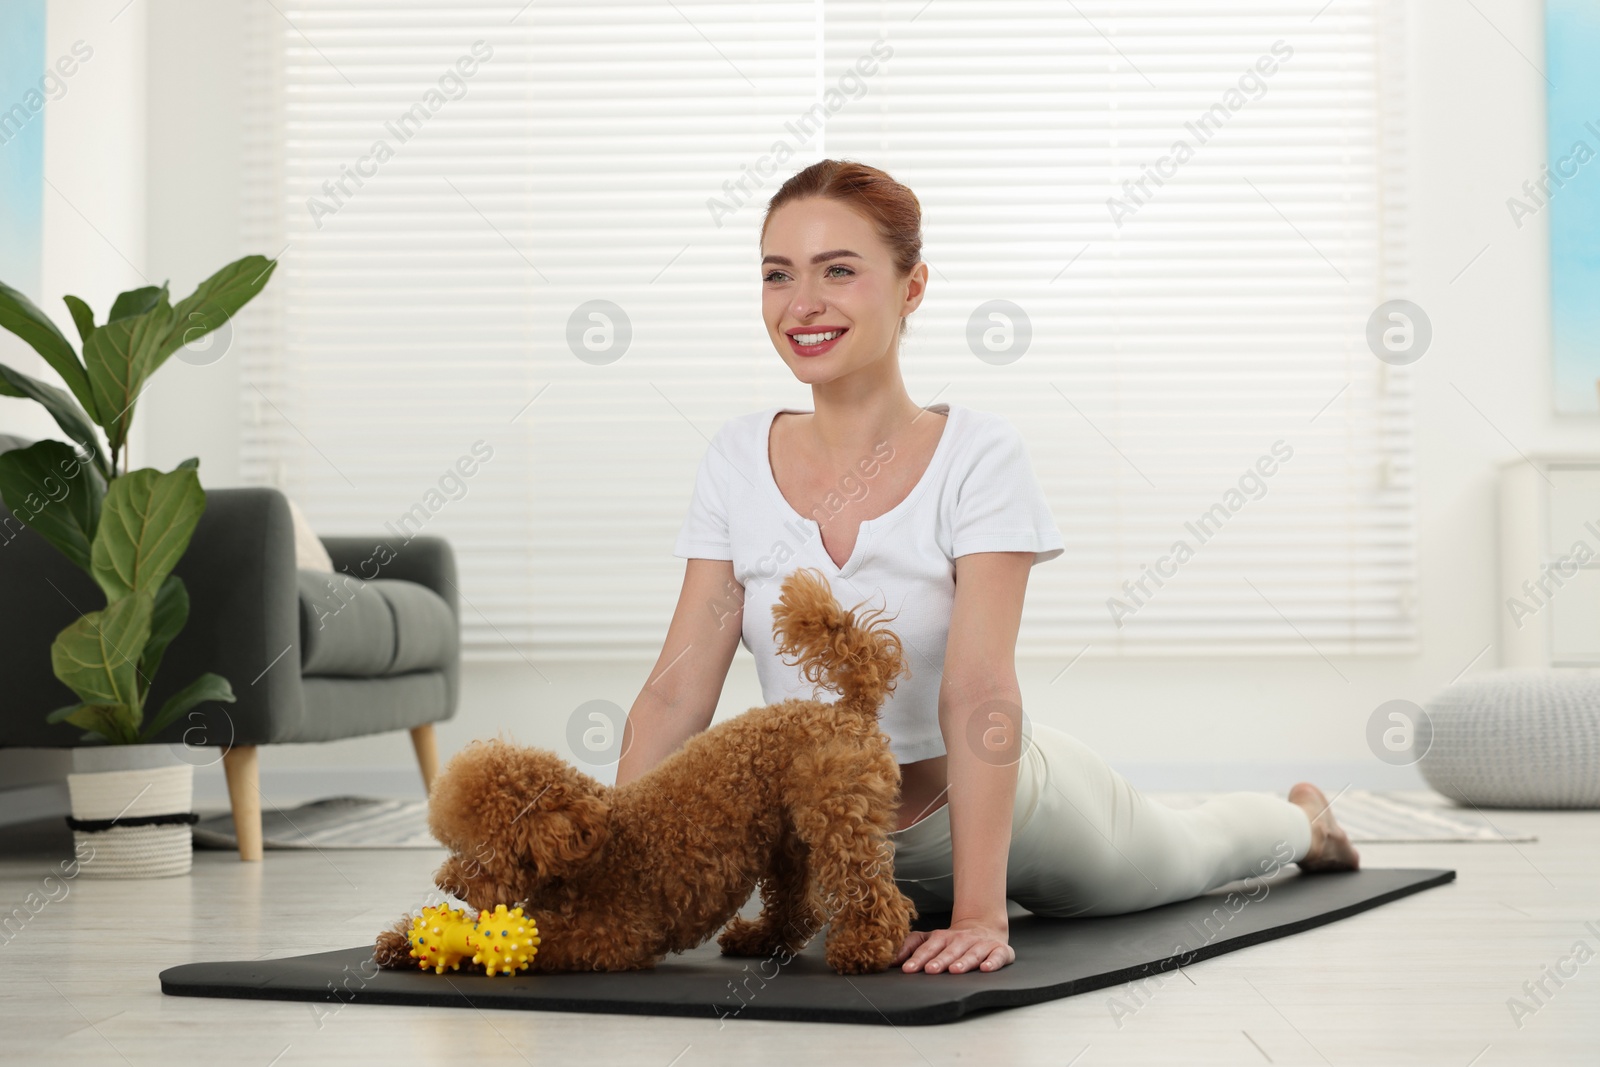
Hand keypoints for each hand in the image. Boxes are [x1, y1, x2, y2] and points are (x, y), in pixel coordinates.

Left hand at [892, 916, 1013, 973]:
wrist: (984, 926)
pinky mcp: (1000, 949)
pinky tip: (986, 968)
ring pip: (972, 952)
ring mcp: (981, 944)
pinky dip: (994, 961)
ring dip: (964, 961)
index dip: (918, 957)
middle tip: (930, 969)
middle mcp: (962, 939)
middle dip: (940, 960)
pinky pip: (998, 955)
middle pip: (950, 950)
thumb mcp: (931, 939)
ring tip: (955, 970)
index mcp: (943, 937)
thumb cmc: (953, 939)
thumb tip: (891, 959)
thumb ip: (911, 946)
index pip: (929, 946)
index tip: (908, 969)